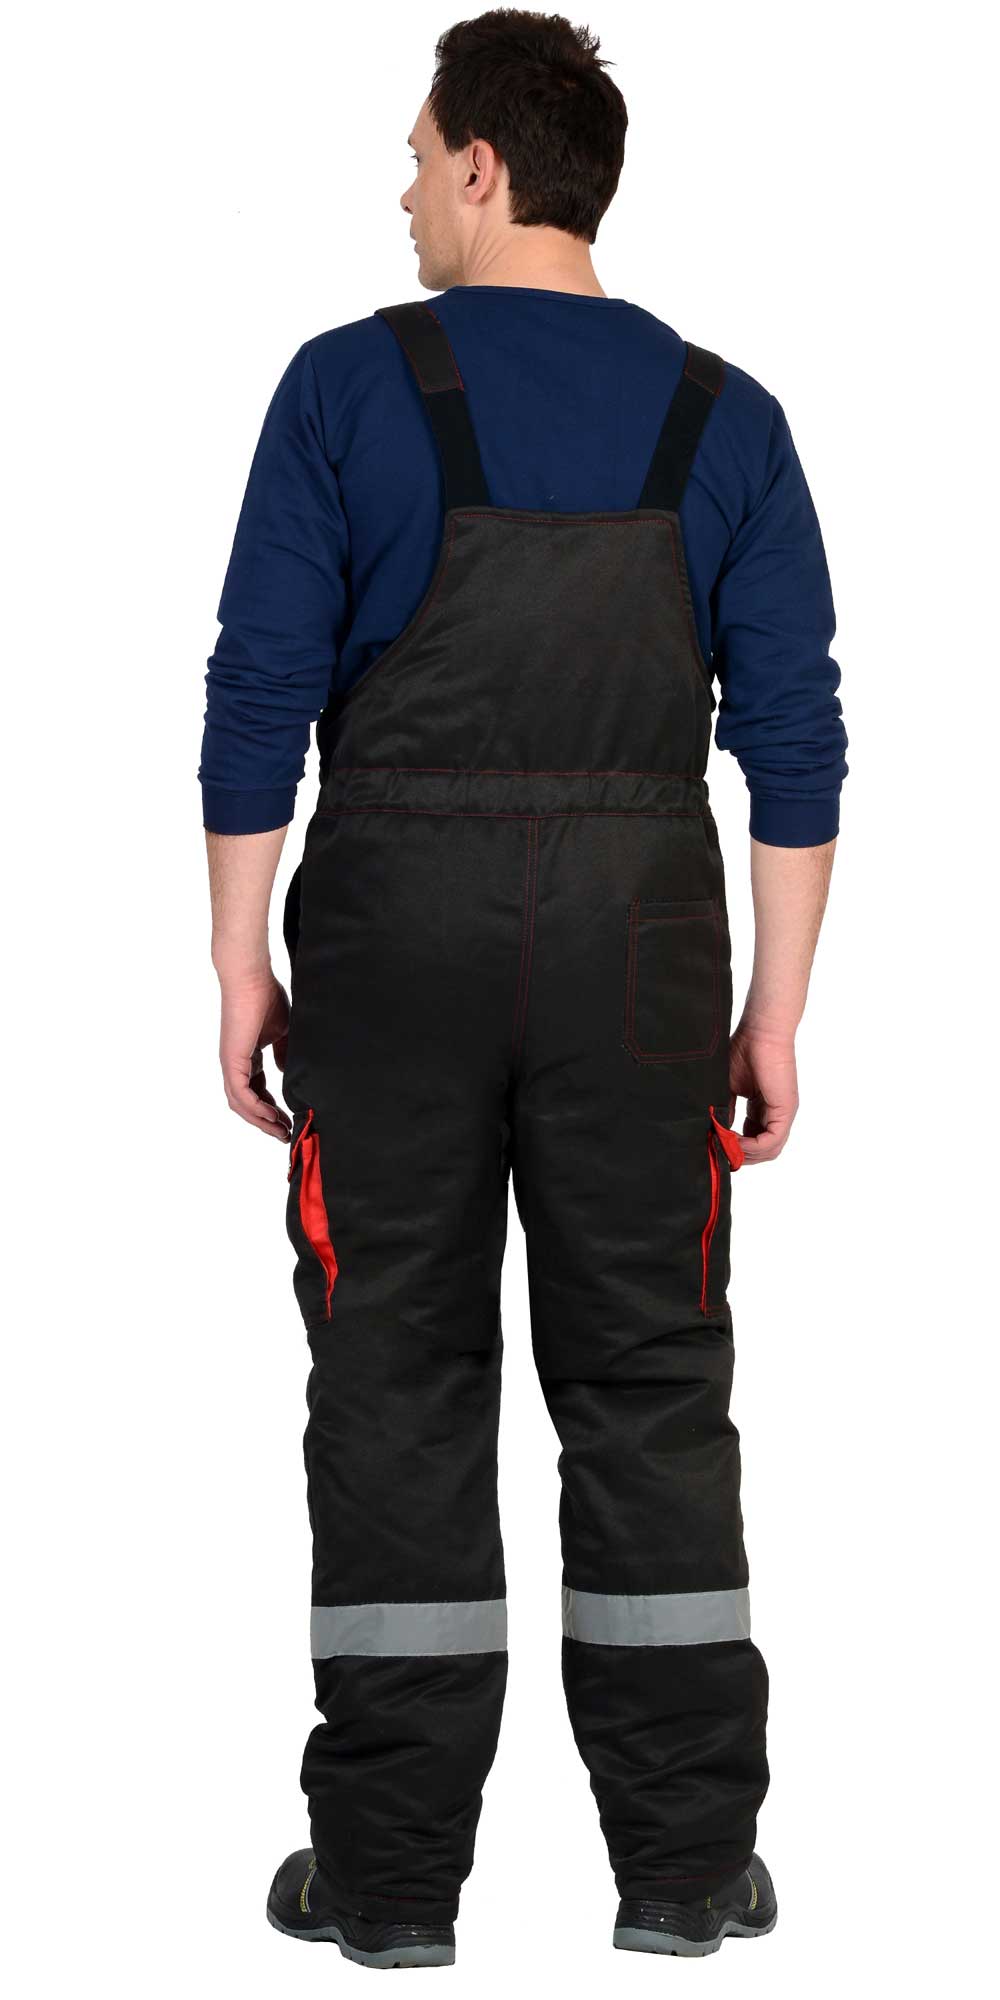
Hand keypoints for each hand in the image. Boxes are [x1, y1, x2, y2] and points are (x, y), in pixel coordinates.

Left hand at [217, 966, 291, 1139]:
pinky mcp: (232, 1061)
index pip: (257, 1091)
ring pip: (241, 1104)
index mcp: (246, 1056)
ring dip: (261, 1121)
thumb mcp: (282, 1031)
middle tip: (285, 1134)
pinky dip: (256, 1109)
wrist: (252, 978)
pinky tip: (273, 1116)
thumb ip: (283, 1052)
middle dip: (267, 1121)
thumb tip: (285, 1071)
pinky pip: (241, 1095)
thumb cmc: (266, 996)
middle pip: (247, 1103)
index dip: (272, 1108)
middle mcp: (235, 1063)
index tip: (290, 1120)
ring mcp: (231, 1064)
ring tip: (280, 1131)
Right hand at [728, 1017, 798, 1163]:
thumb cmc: (744, 1050)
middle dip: (741, 1156)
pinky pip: (771, 1141)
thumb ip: (725, 1111)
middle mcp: (777, 1114)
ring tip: (724, 1147)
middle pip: (763, 1151)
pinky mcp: (785, 1110)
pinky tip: (733, 1140)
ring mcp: (783, 1113)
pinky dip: (751, 1146)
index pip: (754, 1140)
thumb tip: (716, 1133)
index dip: (736, 1148)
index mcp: (764, 1108)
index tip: (716, 1146)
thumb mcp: (728, 1088)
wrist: (760, 1031)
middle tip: (719, 1153)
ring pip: (768, 1151)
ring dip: (745, 1154)